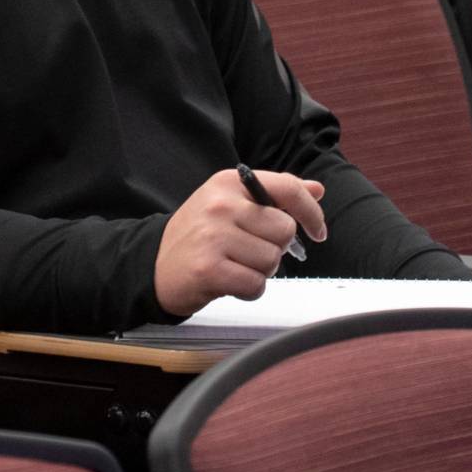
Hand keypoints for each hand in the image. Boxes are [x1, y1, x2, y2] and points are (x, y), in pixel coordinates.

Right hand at [153, 168, 328, 315]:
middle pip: (284, 231)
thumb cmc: (198, 234)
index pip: (287, 188)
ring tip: (235, 265)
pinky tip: (230, 281)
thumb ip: (274, 195)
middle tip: (249, 251)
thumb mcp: (231, 202)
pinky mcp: (209, 268)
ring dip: (260, 271)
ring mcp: (213, 236)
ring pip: (272, 260)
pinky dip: (249, 289)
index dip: (311, 212)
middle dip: (275, 248)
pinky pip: (255, 284)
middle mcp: (221, 204)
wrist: (154, 264)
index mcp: (229, 182)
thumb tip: (316, 189)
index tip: (317, 231)